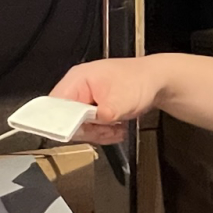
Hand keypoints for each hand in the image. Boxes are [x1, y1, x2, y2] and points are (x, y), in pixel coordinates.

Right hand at [49, 57, 165, 144]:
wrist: (158, 81)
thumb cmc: (141, 81)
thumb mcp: (120, 102)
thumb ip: (97, 116)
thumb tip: (80, 127)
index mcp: (77, 79)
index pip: (54, 105)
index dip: (61, 123)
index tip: (78, 132)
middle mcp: (77, 87)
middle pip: (66, 119)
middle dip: (88, 130)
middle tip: (106, 129)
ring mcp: (85, 97)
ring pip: (80, 126)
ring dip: (99, 132)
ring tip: (116, 128)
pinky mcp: (94, 107)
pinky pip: (90, 126)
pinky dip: (103, 131)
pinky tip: (117, 127)